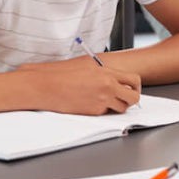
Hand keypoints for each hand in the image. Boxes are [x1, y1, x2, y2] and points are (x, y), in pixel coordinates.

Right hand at [15, 57, 140, 114]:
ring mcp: (101, 99)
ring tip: (101, 101)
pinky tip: (87, 104)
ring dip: (116, 107)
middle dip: (131, 100)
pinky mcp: (93, 111)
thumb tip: (113, 79)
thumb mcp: (85, 66)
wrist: (44, 85)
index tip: (131, 89)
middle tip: (123, 100)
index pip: (134, 79)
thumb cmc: (60, 74)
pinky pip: (104, 113)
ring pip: (121, 108)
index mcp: (106, 71)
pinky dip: (99, 111)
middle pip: (134, 97)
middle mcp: (107, 85)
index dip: (135, 87)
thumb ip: (102, 73)